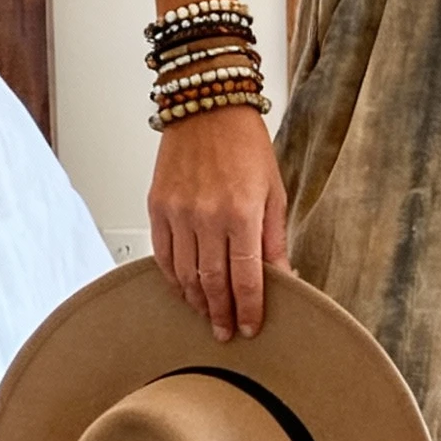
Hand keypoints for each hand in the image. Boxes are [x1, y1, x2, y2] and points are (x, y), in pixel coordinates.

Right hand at [148, 107, 289, 342]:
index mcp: (241, 213)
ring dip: (197, 301)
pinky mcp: (157, 207)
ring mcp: (178, 213)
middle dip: (222, 314)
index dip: (249, 309)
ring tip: (208, 315)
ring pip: (184, 274)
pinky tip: (184, 289)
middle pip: (212, 283)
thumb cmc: (245, 145)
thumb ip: (274, 240)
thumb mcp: (274, 192)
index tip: (250, 327)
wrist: (207, 107)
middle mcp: (206, 216)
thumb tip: (283, 278)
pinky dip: (173, 278)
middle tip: (228, 332)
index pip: (245, 277)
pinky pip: (163, 255)